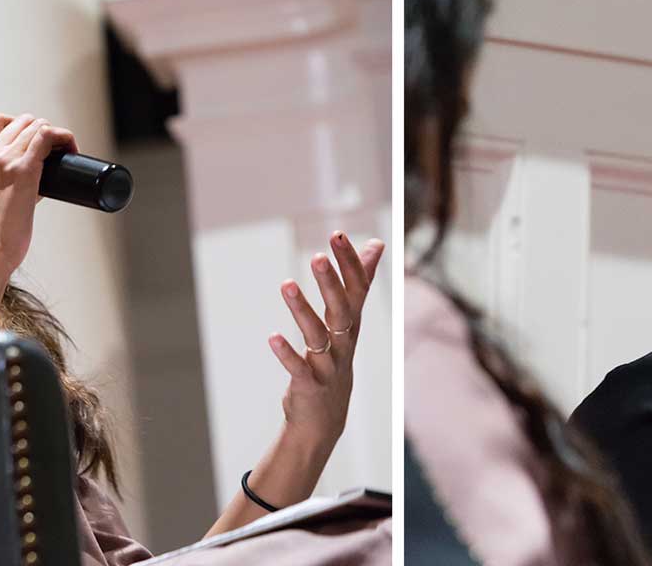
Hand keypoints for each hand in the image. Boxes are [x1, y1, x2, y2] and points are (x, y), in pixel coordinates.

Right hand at [0, 112, 77, 273]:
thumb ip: (1, 178)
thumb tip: (34, 174)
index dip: (20, 125)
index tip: (32, 140)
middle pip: (22, 120)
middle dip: (40, 130)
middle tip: (52, 149)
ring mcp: (5, 159)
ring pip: (37, 124)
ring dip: (55, 134)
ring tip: (63, 151)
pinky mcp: (25, 169)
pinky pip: (48, 135)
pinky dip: (64, 137)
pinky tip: (70, 149)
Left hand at [268, 232, 385, 449]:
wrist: (325, 417)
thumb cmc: (335, 357)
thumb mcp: (349, 320)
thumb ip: (360, 282)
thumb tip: (378, 243)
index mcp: (352, 323)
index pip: (357, 288)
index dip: (349, 262)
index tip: (337, 235)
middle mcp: (344, 342)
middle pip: (341, 310)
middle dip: (330, 283)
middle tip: (317, 257)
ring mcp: (328, 366)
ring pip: (318, 336)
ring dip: (302, 311)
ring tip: (286, 285)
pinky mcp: (310, 386)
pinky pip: (299, 369)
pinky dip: (288, 354)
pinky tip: (272, 338)